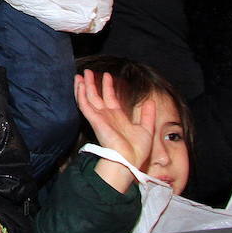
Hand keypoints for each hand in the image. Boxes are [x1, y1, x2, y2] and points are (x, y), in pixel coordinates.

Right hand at [76, 70, 153, 192]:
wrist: (130, 161)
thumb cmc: (138, 150)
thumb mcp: (147, 129)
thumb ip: (147, 115)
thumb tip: (151, 101)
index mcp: (117, 117)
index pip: (110, 98)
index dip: (108, 87)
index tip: (107, 76)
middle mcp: (106, 116)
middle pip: (96, 96)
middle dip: (93, 83)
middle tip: (88, 72)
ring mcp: (99, 118)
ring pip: (88, 98)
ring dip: (84, 86)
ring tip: (81, 74)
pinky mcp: (94, 120)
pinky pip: (85, 105)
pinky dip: (81, 94)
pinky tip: (80, 84)